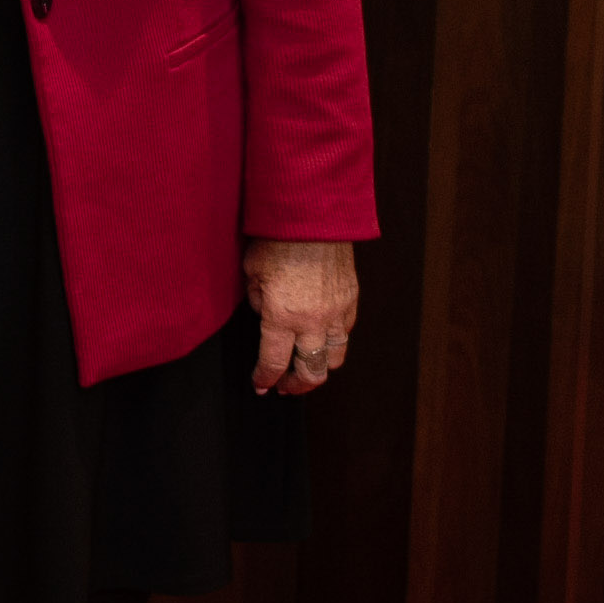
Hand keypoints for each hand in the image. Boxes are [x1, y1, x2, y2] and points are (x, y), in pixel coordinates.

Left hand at [245, 238, 357, 395]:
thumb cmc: (277, 239)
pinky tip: (321, 340)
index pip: (273, 362)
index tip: (260, 384)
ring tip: (305, 369)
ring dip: (318, 369)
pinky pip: (345, 334)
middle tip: (284, 386)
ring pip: (333, 359)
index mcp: (282, 316)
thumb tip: (266, 315)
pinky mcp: (351, 301)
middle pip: (310, 372)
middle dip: (295, 386)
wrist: (314, 216)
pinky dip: (333, 344)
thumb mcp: (251, 272)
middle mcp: (312, 321)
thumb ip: (258, 301)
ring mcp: (337, 313)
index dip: (265, 378)